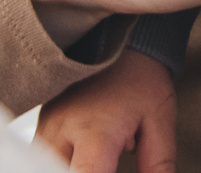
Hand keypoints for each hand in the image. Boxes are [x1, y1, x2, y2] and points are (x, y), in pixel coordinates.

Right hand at [36, 50, 176, 172]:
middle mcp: (62, 130)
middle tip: (106, 163)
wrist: (119, 40)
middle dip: (85, 171)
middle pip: (61, 171)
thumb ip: (157, 163)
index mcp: (95, 131)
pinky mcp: (40, 125)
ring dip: (72, 166)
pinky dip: (62, 162)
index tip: (110, 172)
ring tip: (98, 159)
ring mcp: (46, 127)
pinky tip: (81, 158)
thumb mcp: (160, 120)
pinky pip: (42, 156)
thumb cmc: (140, 78)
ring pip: (48, 164)